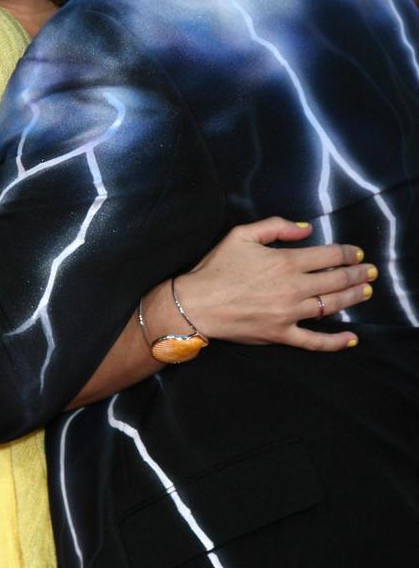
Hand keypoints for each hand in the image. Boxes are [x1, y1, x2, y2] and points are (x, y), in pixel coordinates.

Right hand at [174, 217, 374, 350]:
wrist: (196, 304)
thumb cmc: (217, 268)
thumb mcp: (242, 235)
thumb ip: (276, 226)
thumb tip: (306, 228)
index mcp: (285, 261)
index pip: (328, 256)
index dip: (348, 253)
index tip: (357, 253)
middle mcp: (293, 288)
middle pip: (336, 280)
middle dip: (357, 274)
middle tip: (370, 271)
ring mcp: (290, 314)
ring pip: (331, 305)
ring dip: (353, 298)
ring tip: (366, 292)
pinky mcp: (282, 334)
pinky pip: (315, 341)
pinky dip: (335, 341)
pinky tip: (351, 338)